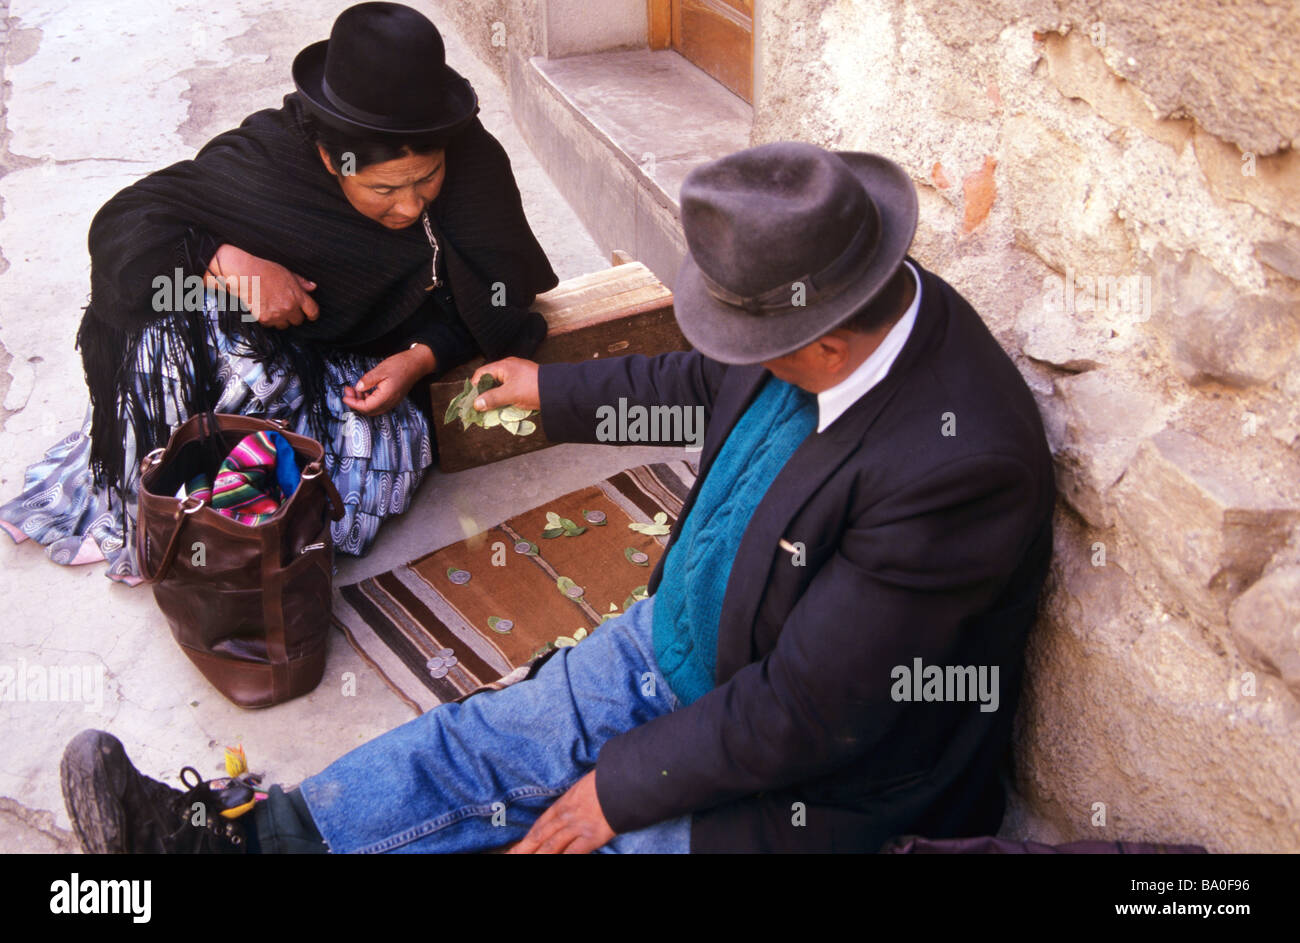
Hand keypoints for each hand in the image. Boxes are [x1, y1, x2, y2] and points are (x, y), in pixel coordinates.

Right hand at [205, 243, 319, 328]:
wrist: (245, 274)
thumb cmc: (265, 270)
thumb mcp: (287, 273)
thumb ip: (301, 282)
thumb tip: (313, 287)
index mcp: (298, 296)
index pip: (313, 312)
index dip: (312, 315)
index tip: (310, 315)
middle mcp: (289, 307)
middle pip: (298, 321)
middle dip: (294, 316)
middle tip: (286, 308)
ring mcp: (277, 314)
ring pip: (284, 325)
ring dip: (281, 320)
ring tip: (274, 309)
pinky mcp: (265, 319)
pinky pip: (271, 325)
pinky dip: (268, 320)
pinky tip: (264, 310)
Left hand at [342, 346, 434, 415]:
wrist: (416, 364)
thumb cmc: (400, 365)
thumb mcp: (381, 369)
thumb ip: (368, 380)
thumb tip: (357, 388)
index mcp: (387, 396)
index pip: (366, 407)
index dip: (354, 404)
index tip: (345, 397)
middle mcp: (390, 402)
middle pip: (369, 410)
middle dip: (356, 403)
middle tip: (347, 392)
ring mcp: (392, 401)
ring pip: (373, 409)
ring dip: (362, 402)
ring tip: (354, 390)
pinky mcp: (393, 398)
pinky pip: (378, 405)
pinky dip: (369, 400)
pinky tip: (364, 391)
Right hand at [470, 357, 539, 411]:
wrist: (559, 391)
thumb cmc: (534, 388)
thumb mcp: (511, 394)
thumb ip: (493, 398)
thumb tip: (476, 404)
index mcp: (504, 366)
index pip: (482, 374)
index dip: (475, 386)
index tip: (472, 401)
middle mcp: (510, 369)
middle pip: (490, 381)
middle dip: (484, 395)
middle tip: (479, 409)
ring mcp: (518, 377)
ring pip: (500, 388)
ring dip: (495, 399)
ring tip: (490, 412)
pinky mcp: (524, 385)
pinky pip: (509, 392)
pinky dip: (505, 400)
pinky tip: (503, 410)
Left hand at [507, 770, 614, 853]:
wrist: (625, 778)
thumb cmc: (609, 779)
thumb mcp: (588, 786)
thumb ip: (578, 799)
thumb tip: (577, 804)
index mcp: (565, 802)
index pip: (541, 823)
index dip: (529, 836)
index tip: (518, 846)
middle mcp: (567, 815)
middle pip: (540, 836)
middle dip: (524, 849)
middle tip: (511, 856)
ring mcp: (578, 826)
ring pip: (551, 847)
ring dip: (538, 855)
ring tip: (526, 861)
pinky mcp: (592, 836)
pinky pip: (573, 852)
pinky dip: (564, 858)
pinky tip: (555, 861)